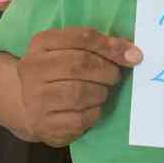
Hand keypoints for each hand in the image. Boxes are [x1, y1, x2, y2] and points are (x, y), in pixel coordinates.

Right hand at [17, 28, 142, 147]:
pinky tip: (91, 109)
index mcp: (41, 43)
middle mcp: (33, 68)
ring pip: (80, 93)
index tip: (133, 56)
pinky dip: (93, 113)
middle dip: (107, 71)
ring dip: (100, 93)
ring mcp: (35, 97)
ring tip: (100, 92)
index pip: (82, 37)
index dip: (111, 46)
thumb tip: (132, 53)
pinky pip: (80, 118)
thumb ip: (101, 47)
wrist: (30, 108)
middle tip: (114, 76)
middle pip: (81, 64)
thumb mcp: (72, 52)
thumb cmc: (59, 75)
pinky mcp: (43, 124)